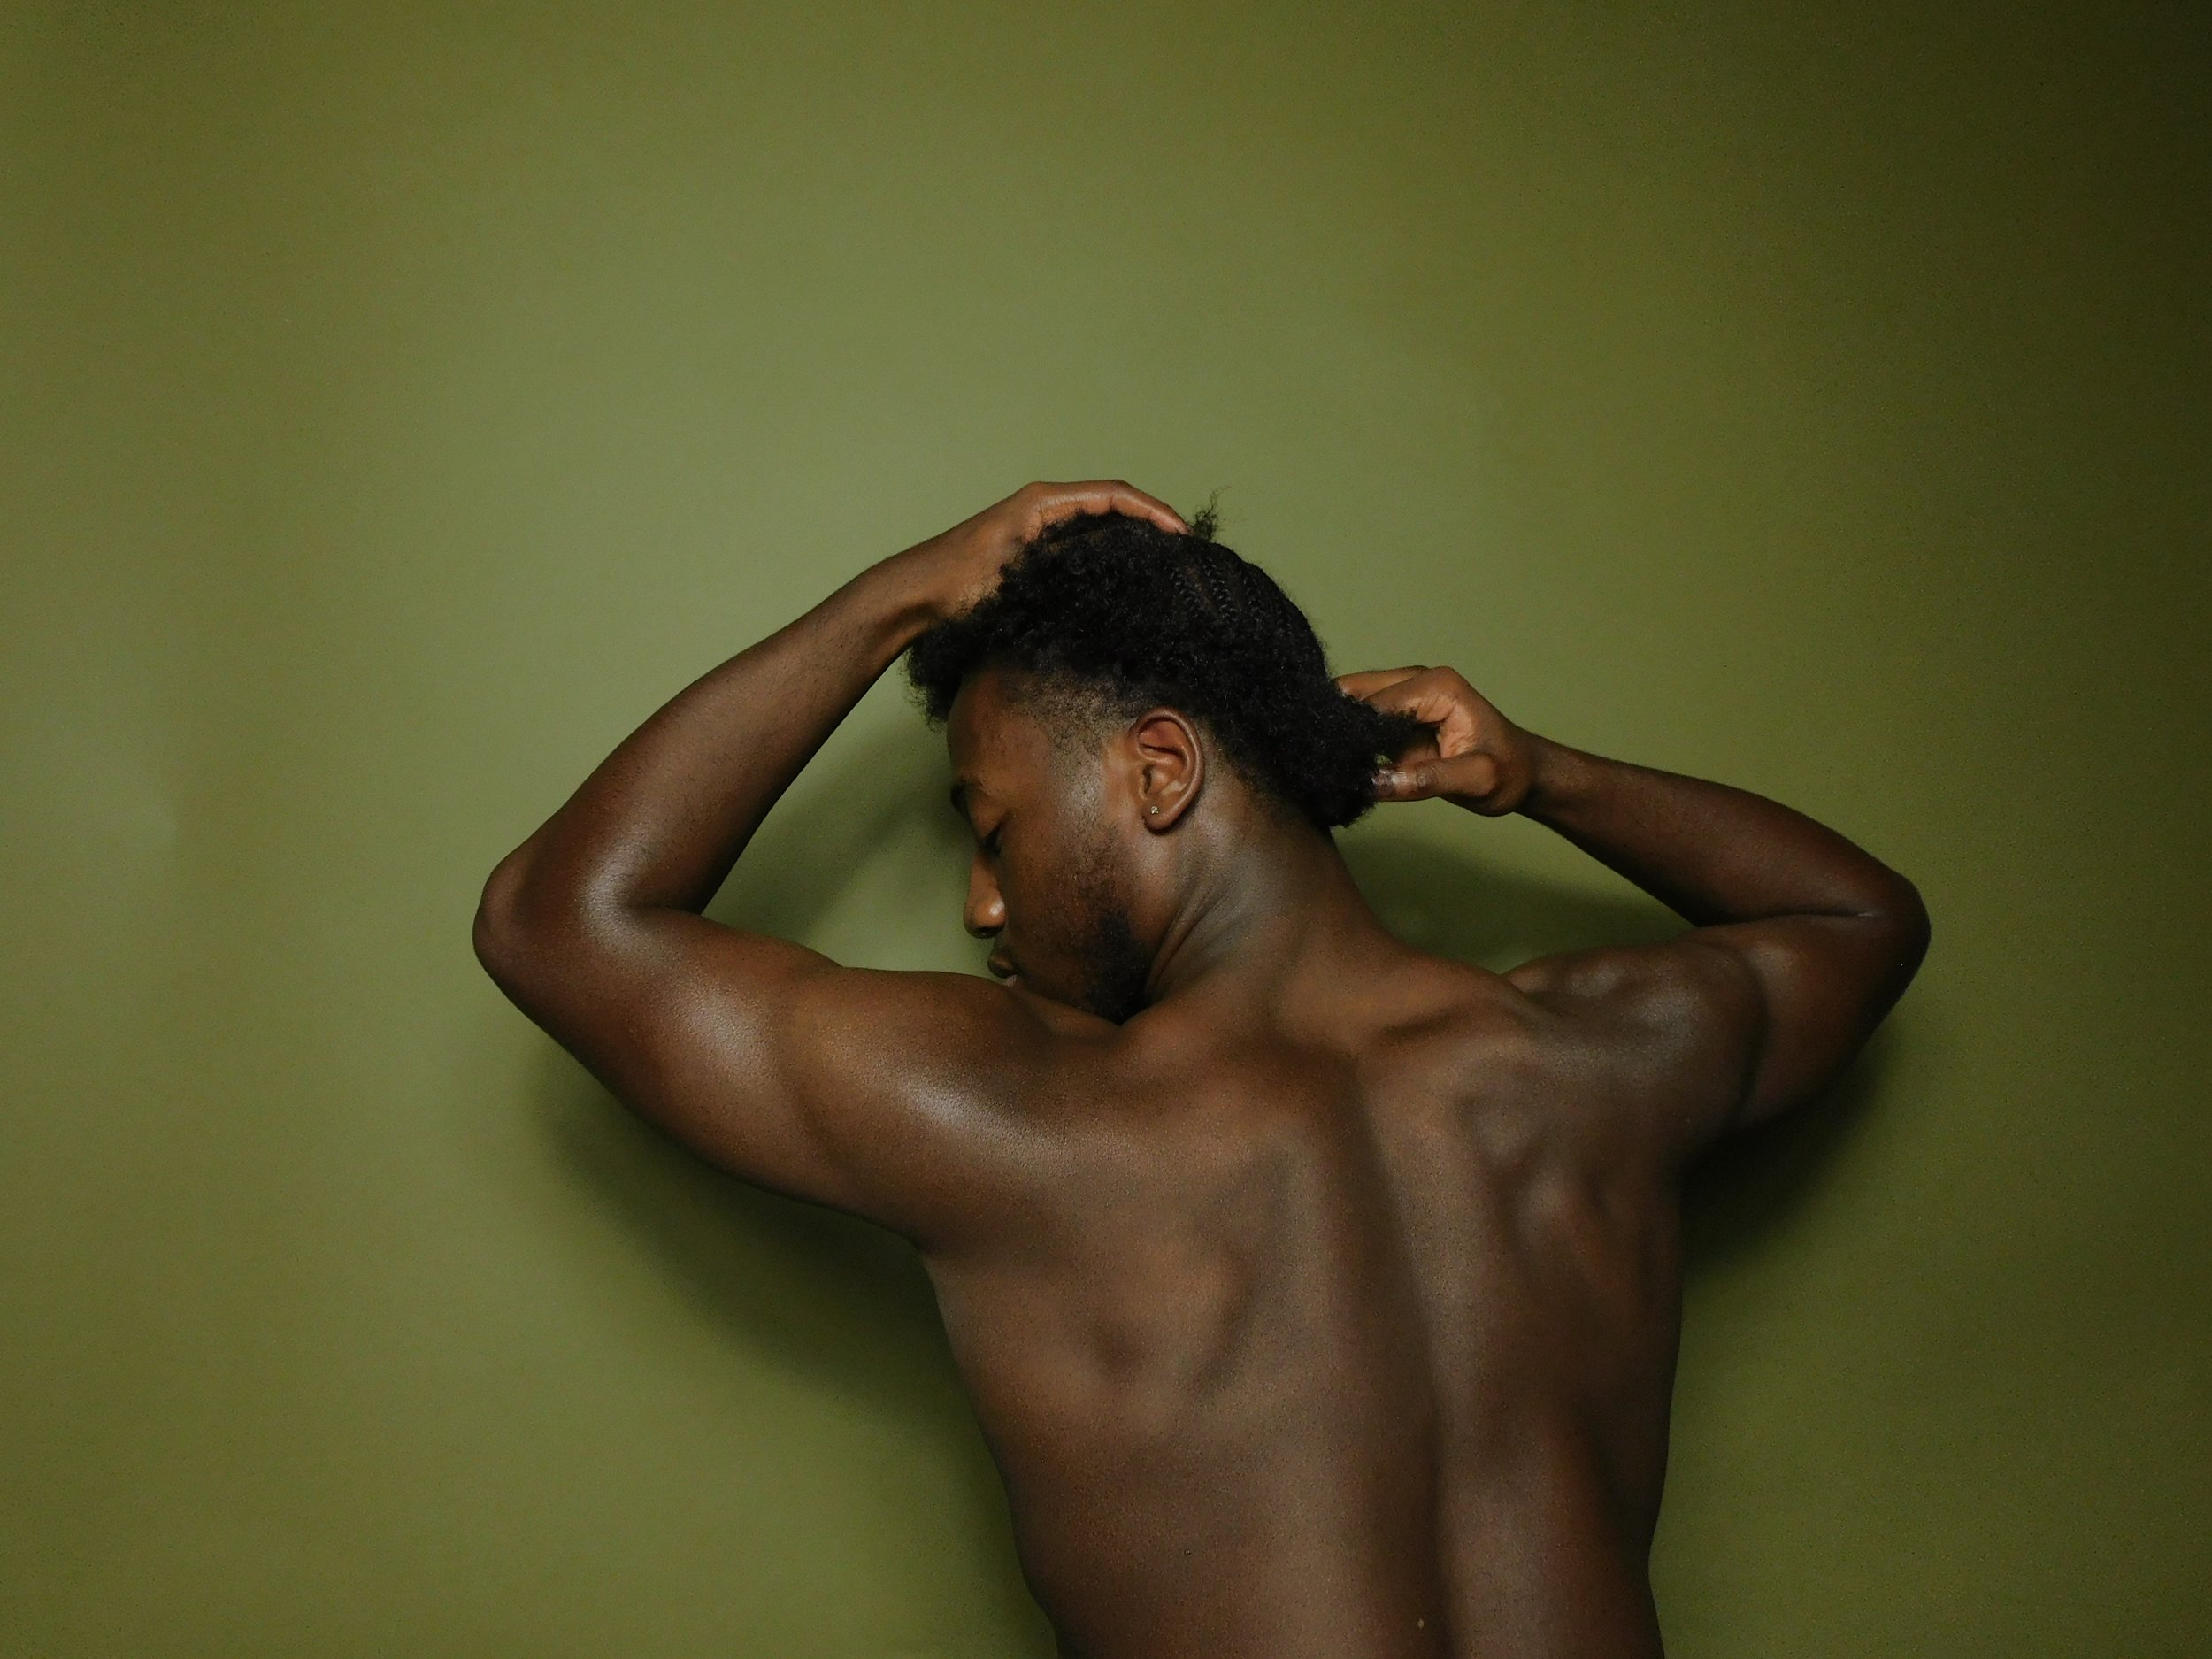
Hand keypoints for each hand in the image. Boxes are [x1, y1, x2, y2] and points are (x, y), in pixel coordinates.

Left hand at [908, 480, 1187, 620]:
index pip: (1113, 494)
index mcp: (1042, 501)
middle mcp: (1044, 504)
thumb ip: (1065, 559)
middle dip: (1152, 519)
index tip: (1181, 533)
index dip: (1153, 511)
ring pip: (1100, 519)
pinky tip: (1125, 569)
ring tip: (1166, 558)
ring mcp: (1039, 522)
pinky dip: (1111, 545)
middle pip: (1113, 501)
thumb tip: (1118, 553)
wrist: (917, 592)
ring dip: (1134, 533)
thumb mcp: (1018, 572)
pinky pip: (1083, 536)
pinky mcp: (1034, 542)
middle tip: (1184, 548)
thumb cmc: (957, 582)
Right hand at [1335, 666, 1540, 816]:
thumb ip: (1427, 780)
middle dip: (1336, 723)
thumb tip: (1371, 784)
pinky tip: (1339, 764)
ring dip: (1339, 731)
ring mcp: (1406, 696)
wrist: (1524, 774)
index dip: (1351, 731)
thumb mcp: (1477, 780)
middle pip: (1355, 692)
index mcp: (1437, 687)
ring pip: (1352, 703)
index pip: (1376, 703)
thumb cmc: (1509, 772)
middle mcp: (1417, 681)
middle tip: (1320, 760)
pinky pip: (1361, 721)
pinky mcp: (1399, 716)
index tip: (1331, 762)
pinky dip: (1347, 739)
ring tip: (1326, 763)